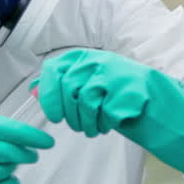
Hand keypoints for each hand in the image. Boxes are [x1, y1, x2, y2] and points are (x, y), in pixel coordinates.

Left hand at [32, 49, 148, 137]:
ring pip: (86, 104)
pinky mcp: (127, 92)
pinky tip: (109, 123)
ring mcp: (113, 75)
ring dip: (87, 123)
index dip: (49, 96)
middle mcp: (96, 61)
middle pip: (69, 90)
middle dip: (71, 116)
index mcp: (82, 57)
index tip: (54, 116)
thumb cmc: (112, 89)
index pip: (53, 70)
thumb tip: (33, 90)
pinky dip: (105, 124)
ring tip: (94, 127)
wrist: (150, 94)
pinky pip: (106, 114)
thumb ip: (59, 82)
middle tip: (78, 126)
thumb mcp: (84, 78)